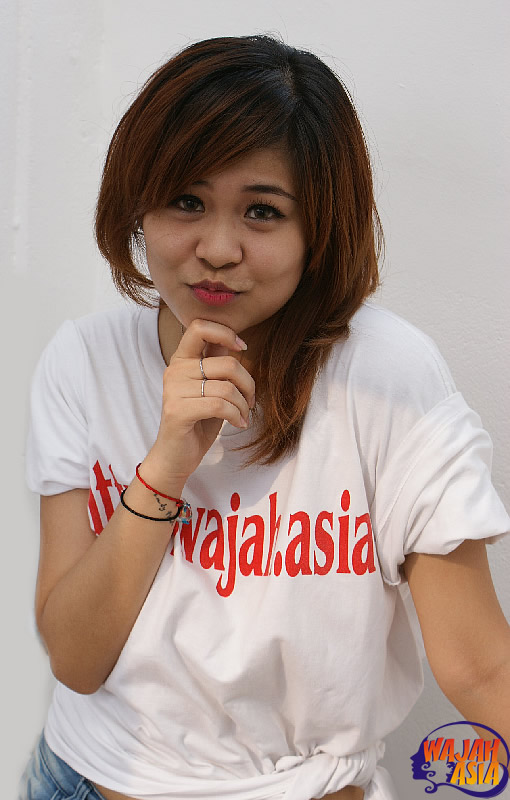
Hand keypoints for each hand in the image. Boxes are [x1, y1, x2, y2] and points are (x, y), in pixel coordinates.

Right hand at [143, 318, 255, 488]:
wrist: (175, 457)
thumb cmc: (198, 421)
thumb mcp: (211, 388)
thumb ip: (217, 364)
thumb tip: (234, 341)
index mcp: (181, 359)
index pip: (199, 327)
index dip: (225, 333)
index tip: (242, 349)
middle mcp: (174, 370)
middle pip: (227, 363)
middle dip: (248, 384)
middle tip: (250, 401)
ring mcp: (173, 390)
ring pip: (227, 387)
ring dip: (243, 405)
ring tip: (242, 415)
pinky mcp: (177, 411)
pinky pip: (219, 405)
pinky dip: (236, 416)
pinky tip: (238, 424)